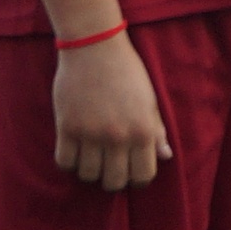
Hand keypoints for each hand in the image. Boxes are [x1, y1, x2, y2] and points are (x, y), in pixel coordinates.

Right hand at [52, 35, 171, 190]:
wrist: (95, 47)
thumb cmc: (127, 71)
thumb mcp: (150, 99)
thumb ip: (157, 131)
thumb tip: (166, 157)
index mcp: (143, 129)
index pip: (143, 175)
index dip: (138, 178)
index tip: (132, 172)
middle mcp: (118, 136)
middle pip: (114, 182)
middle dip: (113, 179)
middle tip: (110, 167)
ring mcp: (90, 134)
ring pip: (88, 175)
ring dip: (90, 170)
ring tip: (92, 155)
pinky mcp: (66, 128)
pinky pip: (64, 162)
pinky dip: (69, 161)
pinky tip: (75, 149)